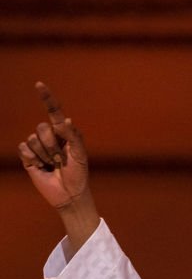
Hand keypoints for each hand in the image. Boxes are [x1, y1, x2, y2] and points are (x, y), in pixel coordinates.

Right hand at [18, 83, 89, 210]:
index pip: (53, 111)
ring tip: (53, 165)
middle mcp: (49, 136)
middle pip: (41, 128)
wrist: (70, 194)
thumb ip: (73, 136)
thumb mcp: (80, 155)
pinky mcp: (28, 157)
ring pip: (33, 139)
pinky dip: (33, 159)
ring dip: (45, 155)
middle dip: (52, 145)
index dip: (46, 97)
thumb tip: (66, 120)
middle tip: (61, 160)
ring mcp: (38, 146)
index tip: (39, 85)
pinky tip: (42, 167)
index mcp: (63, 132)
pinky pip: (24, 148)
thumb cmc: (78, 174)